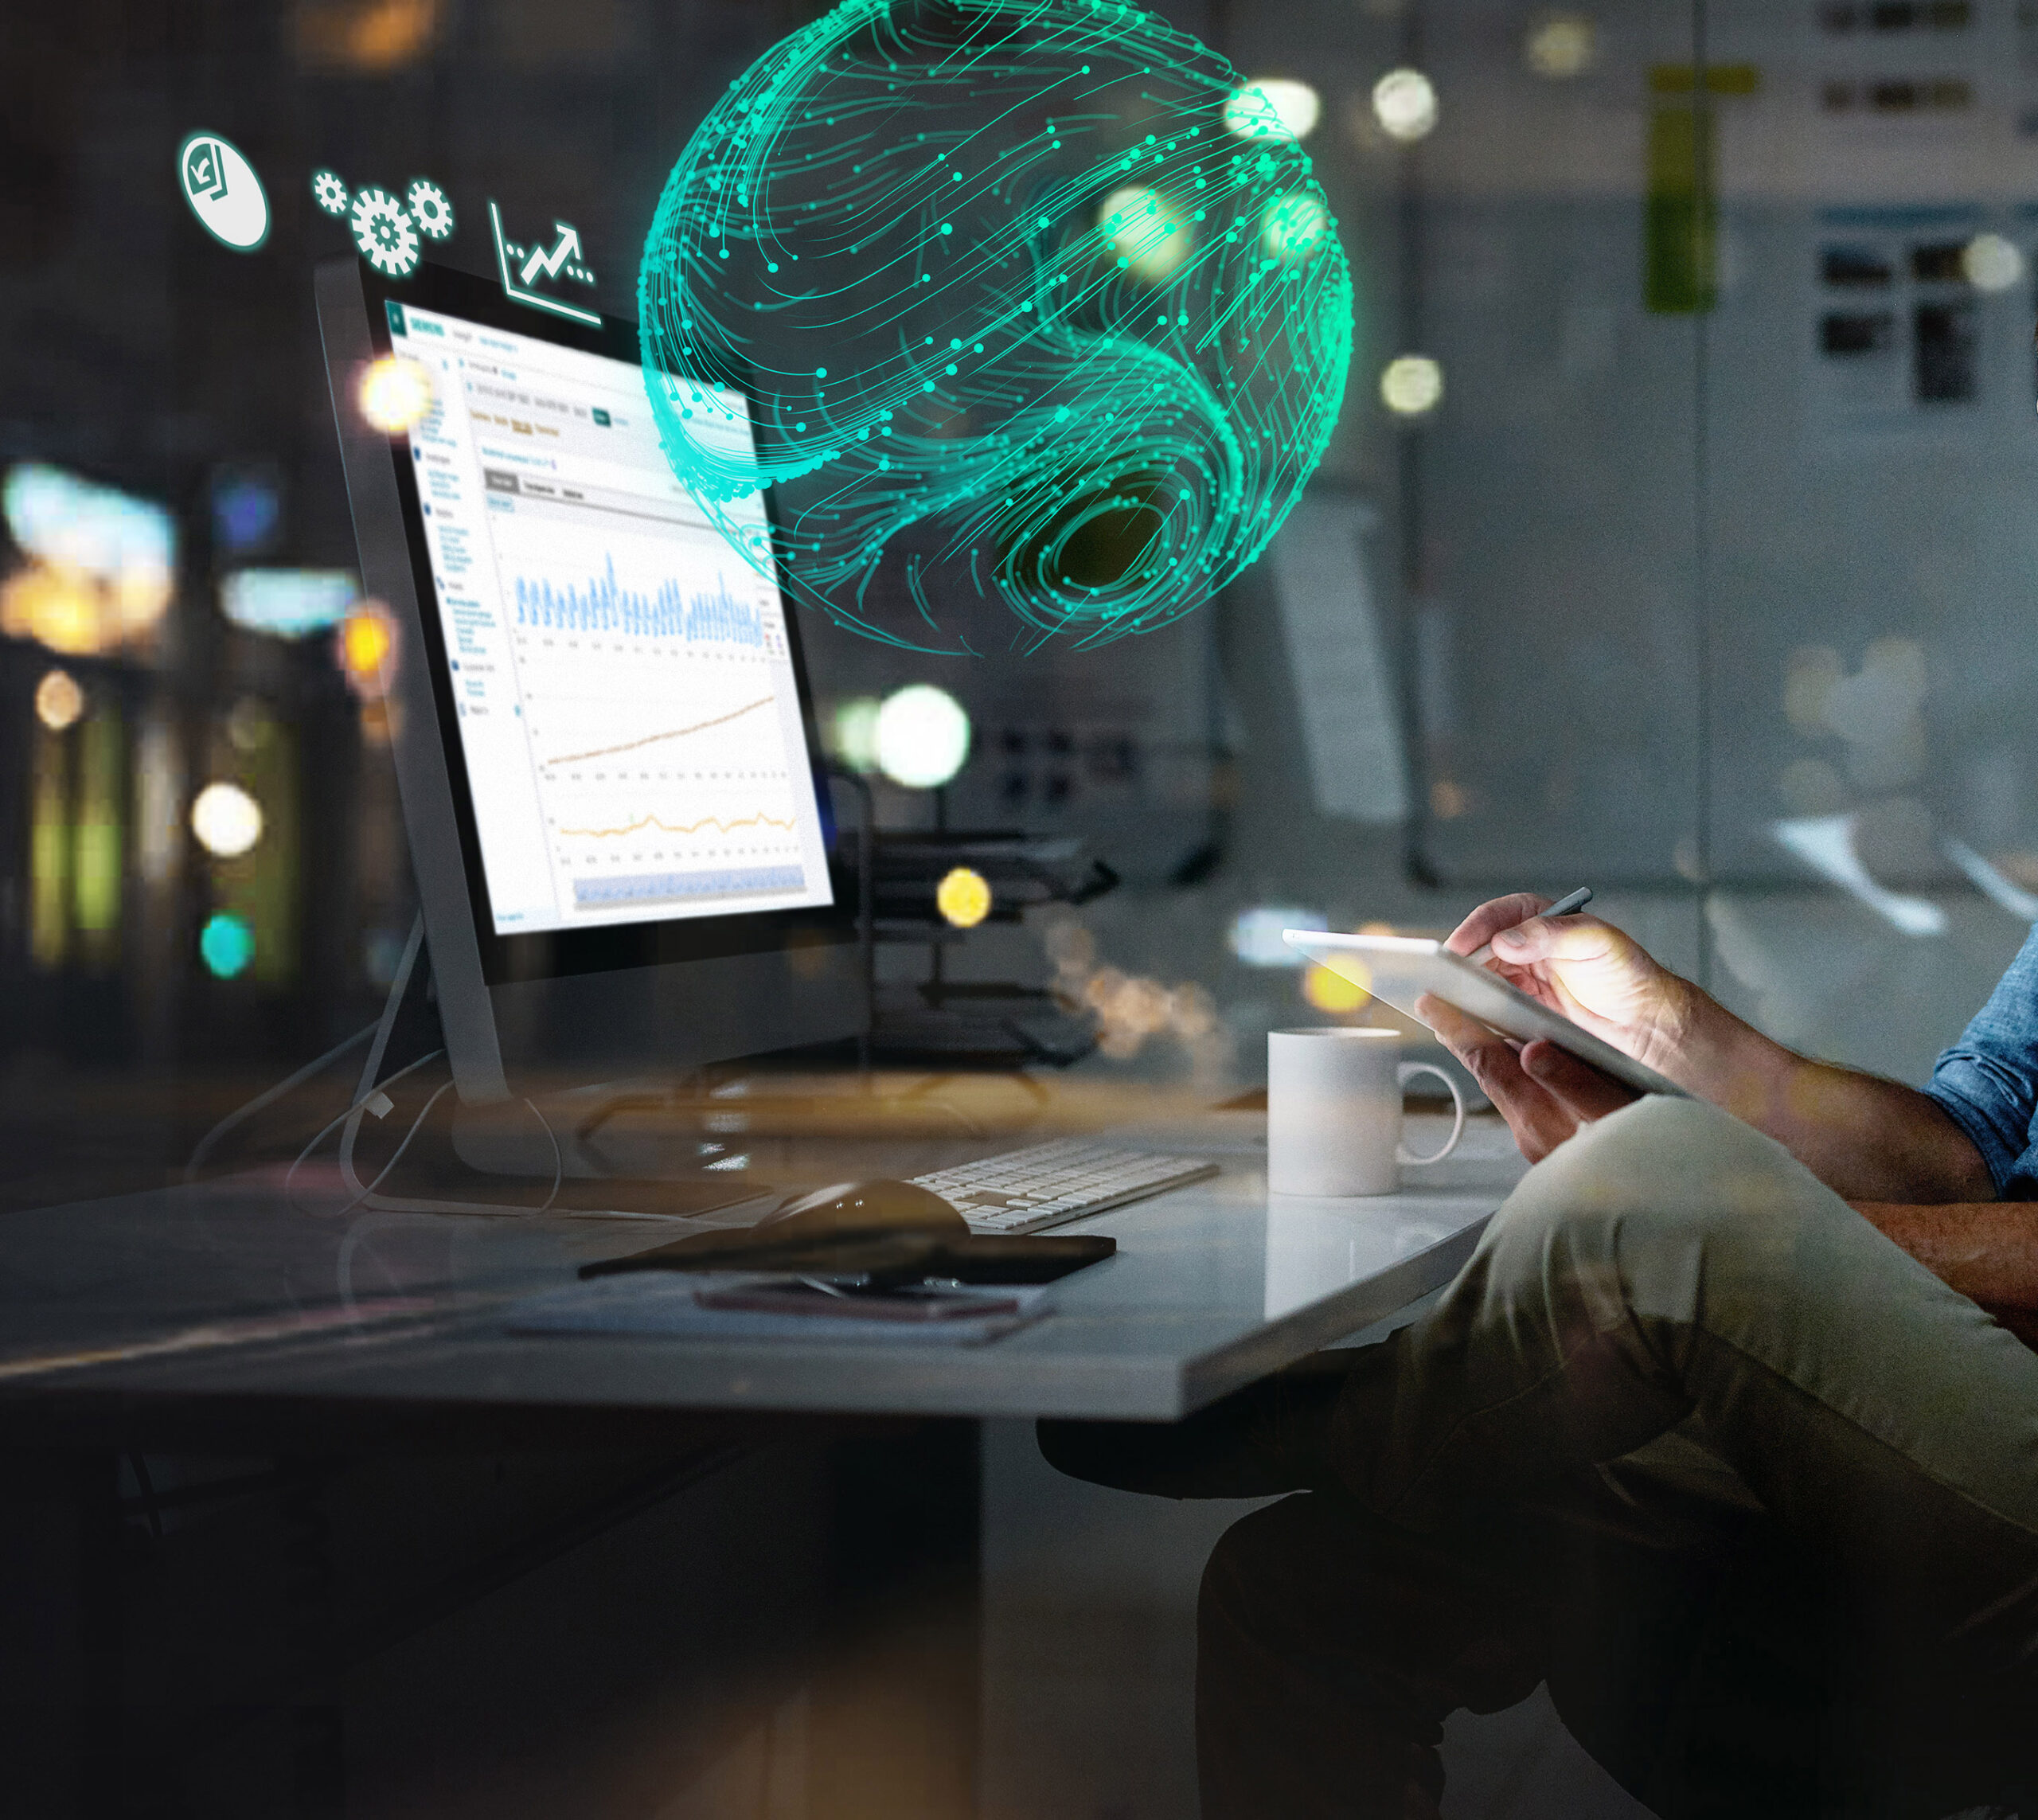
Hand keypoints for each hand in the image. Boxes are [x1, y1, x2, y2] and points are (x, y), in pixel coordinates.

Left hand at [1418, 994, 1638, 1163]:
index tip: (1430, 1001)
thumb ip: (1574, 1084)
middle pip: (1490, 1076)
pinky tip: (1530, 1066)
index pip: (1487, 1063)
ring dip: (1495, 1059)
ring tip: (1481, 1027)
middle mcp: (1532, 1135)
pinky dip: (1521, 1080)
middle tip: (1443, 1005)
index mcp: (1541, 1120)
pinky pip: (1528, 1105)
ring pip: (1509, 1090)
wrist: (1661, 1209)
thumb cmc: (1648, 1159)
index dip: (1458, 1028)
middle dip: (1468, 1039)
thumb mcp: (1617, 1114)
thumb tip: (1533, 1051)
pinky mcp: (1556, 1154)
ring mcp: (1543, 1147)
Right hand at [1444, 893, 1692, 1080]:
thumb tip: (1506, 939)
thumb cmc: (1629, 976)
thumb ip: (1552, 934)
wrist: (1644, 1025)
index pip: (1496, 916)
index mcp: (1540, 919)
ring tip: (1447, 1000)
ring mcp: (1520, 979)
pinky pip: (1486, 1007)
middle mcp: (1525, 946)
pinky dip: (1472, 1012)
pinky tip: (1466, 1020)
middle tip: (1442, 978)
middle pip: (1478, 950)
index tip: (1459, 949)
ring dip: (1461, 989)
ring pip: (1477, 979)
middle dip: (1458, 963)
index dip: (1474, 930)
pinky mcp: (1518, 1010)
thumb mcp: (1596, 943)